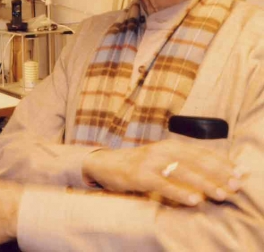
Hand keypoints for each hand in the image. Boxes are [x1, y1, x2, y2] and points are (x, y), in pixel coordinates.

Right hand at [82, 139, 244, 206]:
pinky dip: (180, 192)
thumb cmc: (139, 164)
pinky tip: (193, 199)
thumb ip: (184, 163)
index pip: (202, 152)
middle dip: (218, 173)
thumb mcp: (162, 158)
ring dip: (204, 183)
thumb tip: (215, 173)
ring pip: (182, 172)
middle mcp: (162, 150)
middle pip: (196, 161)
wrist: (105, 163)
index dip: (222, 162)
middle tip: (235, 185)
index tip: (239, 173)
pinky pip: (163, 184)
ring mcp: (150, 162)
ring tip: (220, 194)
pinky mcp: (139, 175)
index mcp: (171, 145)